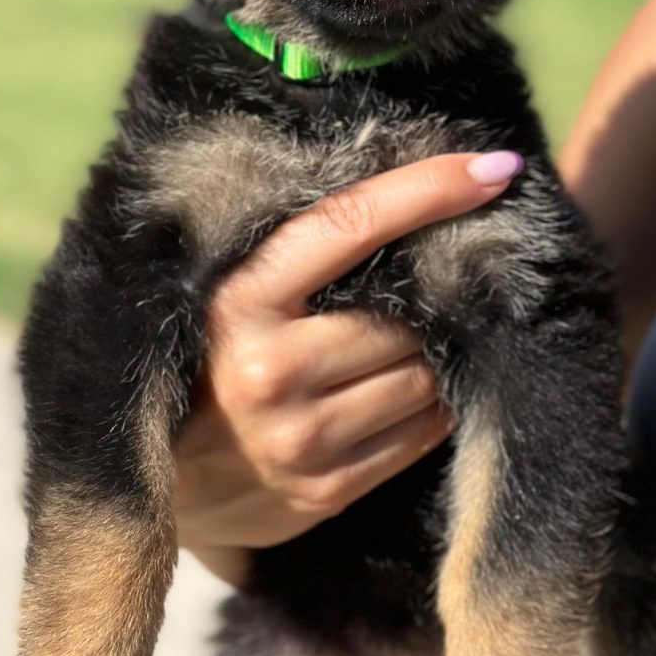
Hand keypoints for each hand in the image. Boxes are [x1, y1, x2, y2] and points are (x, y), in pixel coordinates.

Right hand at [173, 150, 524, 583]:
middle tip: (447, 283)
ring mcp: (298, 438)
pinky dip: (431, 406)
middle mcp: (266, 370)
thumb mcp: (225, 300)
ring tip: (415, 342)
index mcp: (236, 302)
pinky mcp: (325, 489)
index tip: (495, 166)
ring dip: (435, 355)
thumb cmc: (203, 366)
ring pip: (424, 377)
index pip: (350, 225)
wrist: (160, 488)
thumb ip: (296, 258)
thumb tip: (411, 191)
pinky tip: (406, 391)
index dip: (428, 190)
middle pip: (403, 317)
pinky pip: (421, 434)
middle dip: (433, 300)